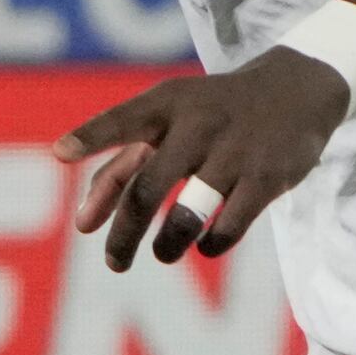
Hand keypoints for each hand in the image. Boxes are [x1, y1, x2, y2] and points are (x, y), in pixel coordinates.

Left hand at [57, 52, 351, 268]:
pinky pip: (230, 226)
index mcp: (166, 104)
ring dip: (168, 244)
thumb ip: (120, 167)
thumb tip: (83, 224)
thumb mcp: (166, 124)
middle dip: (125, 233)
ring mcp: (234, 151)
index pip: (123, 119)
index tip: (59, 153)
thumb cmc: (209, 115)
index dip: (91, 135)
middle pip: (148, 189)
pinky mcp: (267, 178)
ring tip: (161, 254)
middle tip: (114, 263)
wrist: (296, 91)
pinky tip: (204, 247)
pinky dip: (211, 244)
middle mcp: (198, 124)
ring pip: (188, 214)